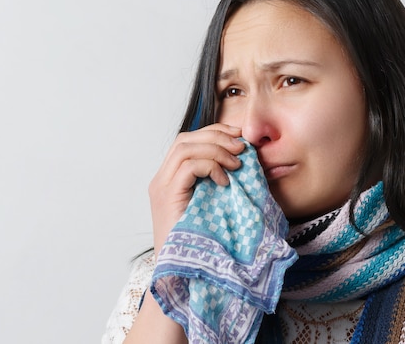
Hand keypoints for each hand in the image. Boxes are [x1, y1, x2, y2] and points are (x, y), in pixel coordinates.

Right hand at [148, 123, 244, 255]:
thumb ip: (218, 183)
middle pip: (184, 139)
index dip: (214, 133)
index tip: (239, 137)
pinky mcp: (167, 197)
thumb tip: (243, 161)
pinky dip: (210, 167)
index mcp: (170, 179)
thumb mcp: (213, 204)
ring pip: (185, 148)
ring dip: (216, 150)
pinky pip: (187, 166)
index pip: (187, 141)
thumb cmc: (202, 242)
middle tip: (242, 147)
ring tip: (237, 164)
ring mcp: (161, 188)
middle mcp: (161, 180)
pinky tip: (225, 182)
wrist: (182, 272)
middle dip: (217, 136)